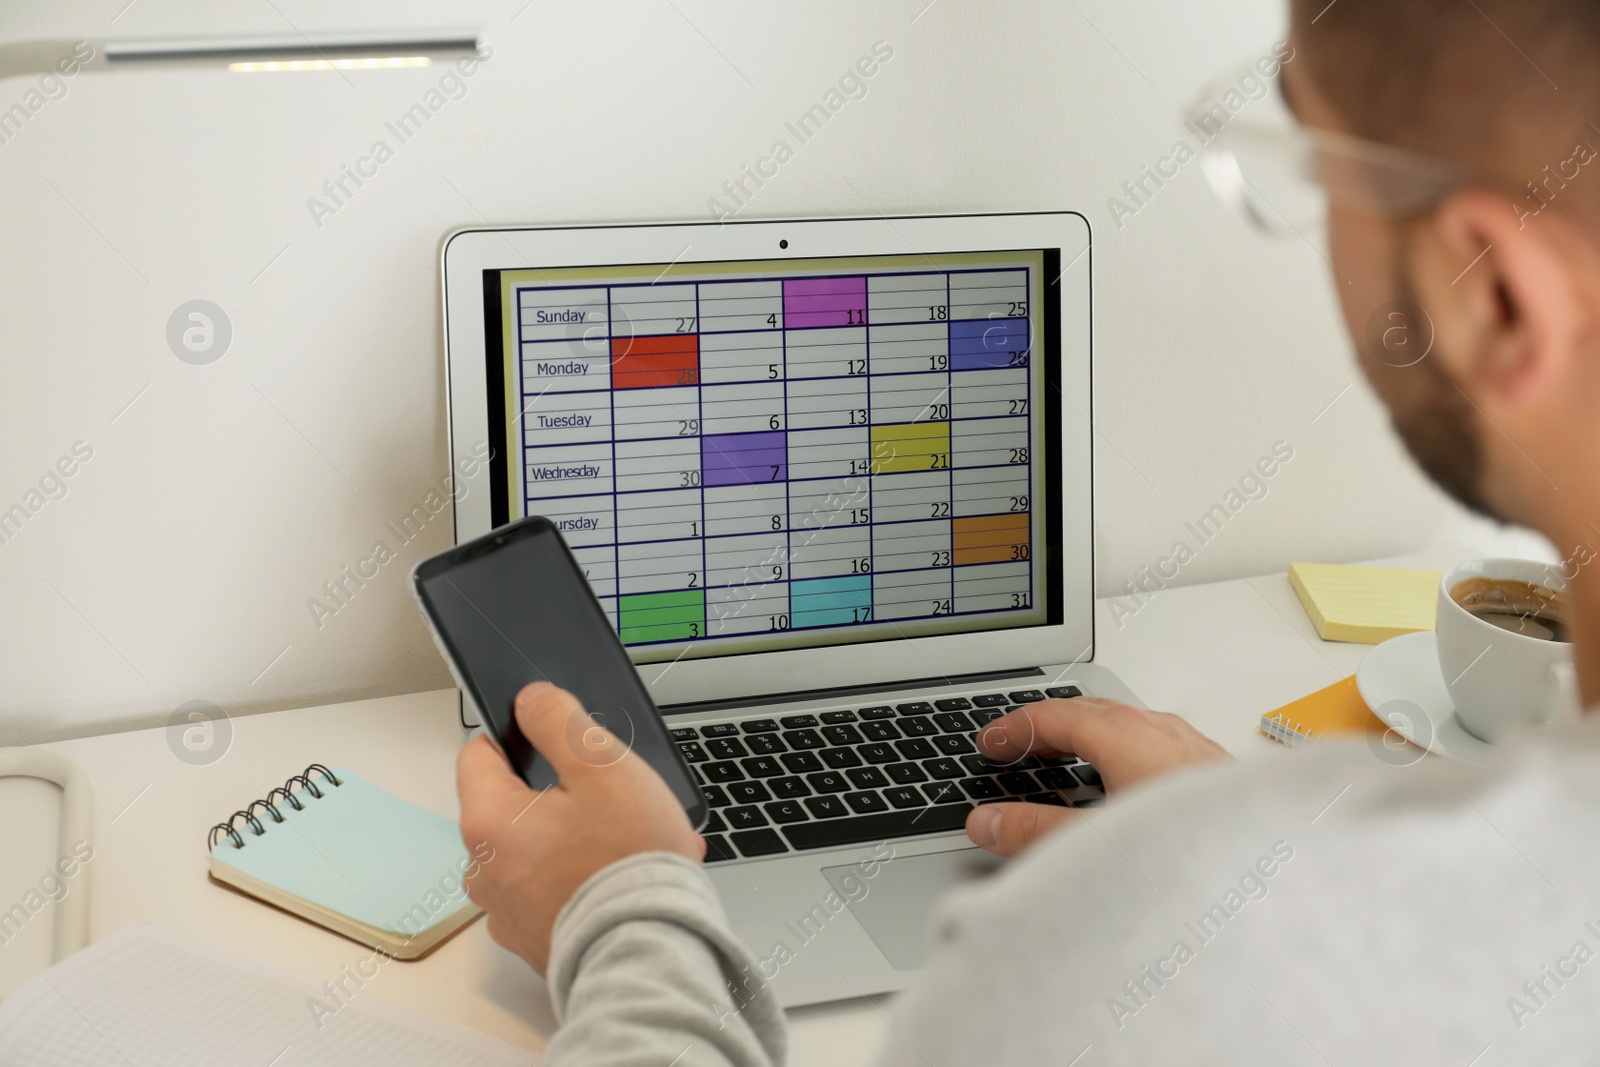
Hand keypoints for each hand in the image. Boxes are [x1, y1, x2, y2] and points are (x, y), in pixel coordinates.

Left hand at [456, 682, 703, 972]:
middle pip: (510, 806)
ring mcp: (507, 912)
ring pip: (534, 851)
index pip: (477, 754)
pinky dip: (581, 880)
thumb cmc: (625, 864)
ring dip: (574, 840)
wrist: (649, 952)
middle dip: (556, 795)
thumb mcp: (602, 765)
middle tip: (607, 798)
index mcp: (488, 821)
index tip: (550, 740)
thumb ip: (559, 721)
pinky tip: (621, 876)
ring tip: (627, 843)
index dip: (516, 737)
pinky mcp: (535, 941)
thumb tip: (532, 701)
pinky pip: (551, 893)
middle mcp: (484, 870)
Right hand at [965, 697, 1228, 857]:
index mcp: (1127, 736)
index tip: (989, 743)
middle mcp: (1162, 730)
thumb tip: (989, 821)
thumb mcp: (1099, 843)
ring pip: (1126, 725)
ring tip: (1062, 762)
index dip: (1013, 728)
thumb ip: (1037, 832)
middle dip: (1046, 725)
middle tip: (1014, 746)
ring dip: (1085, 737)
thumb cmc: (1198, 849)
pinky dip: (1119, 751)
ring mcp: (1191, 745)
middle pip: (1089, 711)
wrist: (1279, 868)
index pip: (1054, 715)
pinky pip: (1153, 742)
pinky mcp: (1211, 768)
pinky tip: (1122, 786)